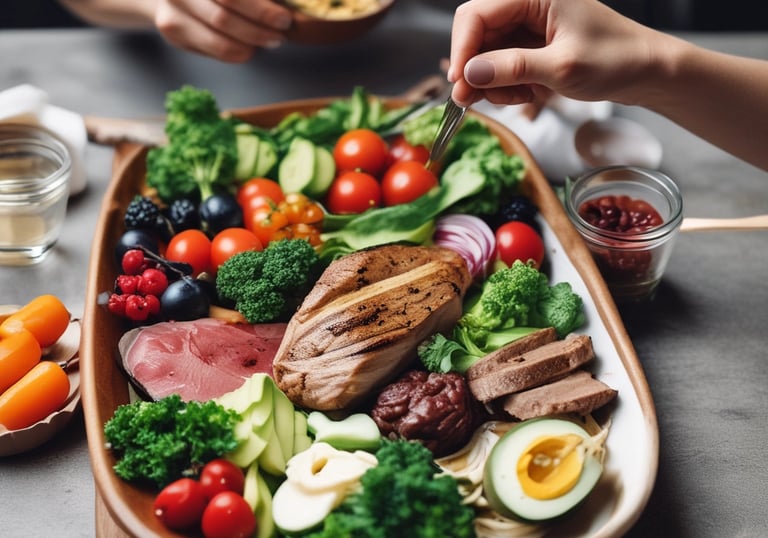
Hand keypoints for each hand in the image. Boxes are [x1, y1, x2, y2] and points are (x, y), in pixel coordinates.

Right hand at [154, 0, 293, 62]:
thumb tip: (280, 8)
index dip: (261, 10)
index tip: (284, 18)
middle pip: (224, 17)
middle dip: (259, 28)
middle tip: (280, 33)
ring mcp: (171, 10)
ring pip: (220, 39)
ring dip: (251, 43)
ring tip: (270, 41)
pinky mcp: (173, 31)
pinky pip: (214, 50)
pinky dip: (238, 52)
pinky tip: (249, 48)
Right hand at [447, 0, 660, 107]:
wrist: (646, 71)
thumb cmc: (617, 60)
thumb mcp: (562, 67)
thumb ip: (513, 68)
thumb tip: (469, 74)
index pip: (477, 14)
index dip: (462, 48)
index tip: (459, 81)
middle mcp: (528, 5)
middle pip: (477, 33)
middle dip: (473, 69)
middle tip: (470, 101)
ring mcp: (528, 26)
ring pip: (485, 54)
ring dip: (491, 82)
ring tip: (518, 97)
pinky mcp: (531, 45)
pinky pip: (501, 65)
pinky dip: (505, 85)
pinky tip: (526, 94)